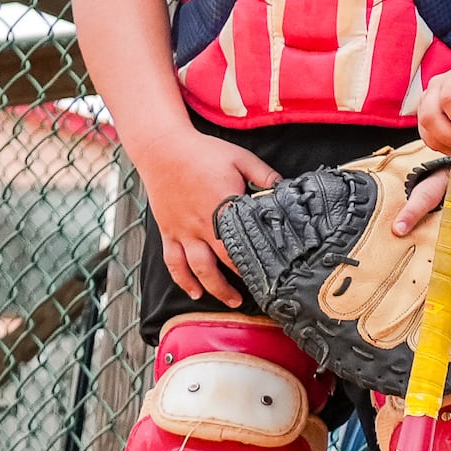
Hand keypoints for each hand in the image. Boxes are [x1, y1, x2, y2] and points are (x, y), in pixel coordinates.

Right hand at [132, 126, 275, 307]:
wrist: (162, 148)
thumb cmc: (204, 152)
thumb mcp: (242, 159)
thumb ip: (266, 176)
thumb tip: (287, 188)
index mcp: (223, 208)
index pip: (242, 244)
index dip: (257, 263)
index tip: (273, 276)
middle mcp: (201, 225)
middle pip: (221, 262)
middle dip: (238, 283)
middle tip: (256, 297)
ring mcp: (182, 230)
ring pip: (195, 268)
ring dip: (212, 288)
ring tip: (229, 301)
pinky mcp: (167, 230)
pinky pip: (173, 261)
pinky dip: (182, 279)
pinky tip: (193, 290)